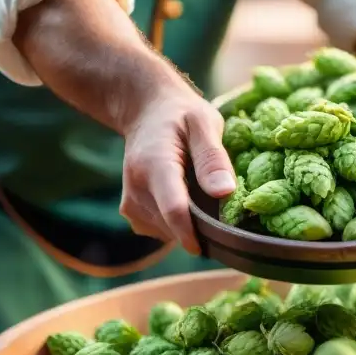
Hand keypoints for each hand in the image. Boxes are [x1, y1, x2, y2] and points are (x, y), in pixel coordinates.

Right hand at [119, 89, 236, 254]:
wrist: (146, 111)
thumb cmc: (181, 115)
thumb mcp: (204, 123)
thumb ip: (212, 157)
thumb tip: (226, 191)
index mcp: (155, 164)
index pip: (174, 209)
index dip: (196, 232)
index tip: (220, 243)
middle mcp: (136, 187)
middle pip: (172, 224)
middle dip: (199, 225)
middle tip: (219, 202)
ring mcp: (130, 202)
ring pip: (167, 231)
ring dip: (188, 223)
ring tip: (198, 192)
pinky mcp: (130, 211)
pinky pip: (160, 230)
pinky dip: (176, 223)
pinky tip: (184, 199)